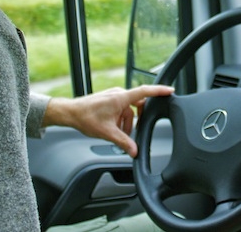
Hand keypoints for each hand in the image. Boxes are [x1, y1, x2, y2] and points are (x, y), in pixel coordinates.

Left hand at [43, 85, 173, 156]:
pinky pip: (122, 109)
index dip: (159, 91)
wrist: (70, 113)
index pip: (145, 92)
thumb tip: (134, 151)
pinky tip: (114, 129)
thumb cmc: (85, 117)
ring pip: (129, 109)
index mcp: (121, 98)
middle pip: (138, 105)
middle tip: (134, 131)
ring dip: (127, 122)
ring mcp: (114, 96)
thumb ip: (124, 142)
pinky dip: (122, 119)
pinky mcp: (110, 99)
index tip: (170, 91)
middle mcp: (119, 94)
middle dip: (138, 119)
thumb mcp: (107, 133)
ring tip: (119, 133)